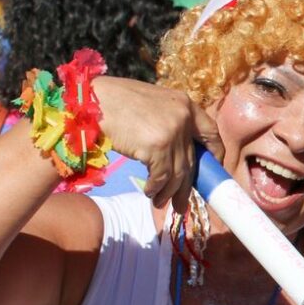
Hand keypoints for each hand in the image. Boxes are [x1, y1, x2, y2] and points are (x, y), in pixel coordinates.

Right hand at [92, 76, 224, 210]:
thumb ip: (170, 121)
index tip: (212, 168)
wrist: (89, 101)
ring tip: (160, 202)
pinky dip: (155, 188)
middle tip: (182, 203)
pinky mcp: (158, 147)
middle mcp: (183, 117)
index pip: (211, 132)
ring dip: (169, 192)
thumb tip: (180, 151)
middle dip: (187, 186)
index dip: (215, 153)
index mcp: (185, 103)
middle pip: (192, 160)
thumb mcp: (151, 103)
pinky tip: (149, 193)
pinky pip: (162, 176)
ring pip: (178, 173)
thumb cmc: (114, 102)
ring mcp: (172, 132)